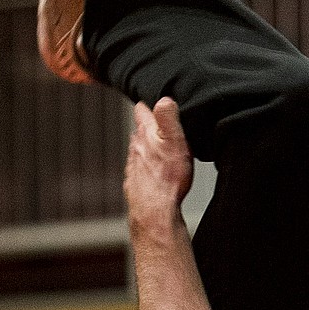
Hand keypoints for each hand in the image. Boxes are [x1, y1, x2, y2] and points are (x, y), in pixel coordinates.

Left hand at [124, 98, 193, 235]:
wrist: (154, 211)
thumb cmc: (168, 178)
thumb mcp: (175, 141)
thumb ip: (168, 118)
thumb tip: (164, 99)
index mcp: (146, 133)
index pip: (142, 109)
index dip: (148, 104)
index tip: (153, 101)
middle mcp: (136, 147)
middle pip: (140, 130)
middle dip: (149, 127)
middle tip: (162, 128)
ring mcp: (133, 165)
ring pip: (139, 150)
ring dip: (148, 148)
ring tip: (161, 151)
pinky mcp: (134, 182)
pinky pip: (139, 170)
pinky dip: (146, 169)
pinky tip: (156, 174)